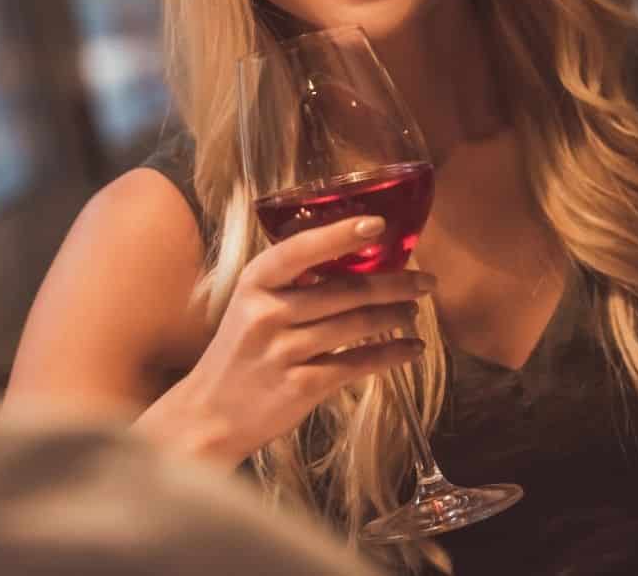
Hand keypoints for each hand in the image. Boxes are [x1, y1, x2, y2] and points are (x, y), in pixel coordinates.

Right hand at [150, 213, 433, 464]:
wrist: (211, 413)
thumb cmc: (240, 352)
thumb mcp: (252, 306)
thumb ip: (292, 284)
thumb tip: (354, 259)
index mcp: (254, 283)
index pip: (300, 250)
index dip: (340, 235)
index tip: (378, 224)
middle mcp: (266, 313)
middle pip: (343, 290)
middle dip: (394, 283)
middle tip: (426, 280)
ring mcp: (282, 351)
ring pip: (355, 326)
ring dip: (394, 316)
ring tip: (414, 312)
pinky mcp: (300, 386)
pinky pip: (356, 364)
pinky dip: (390, 355)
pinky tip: (411, 350)